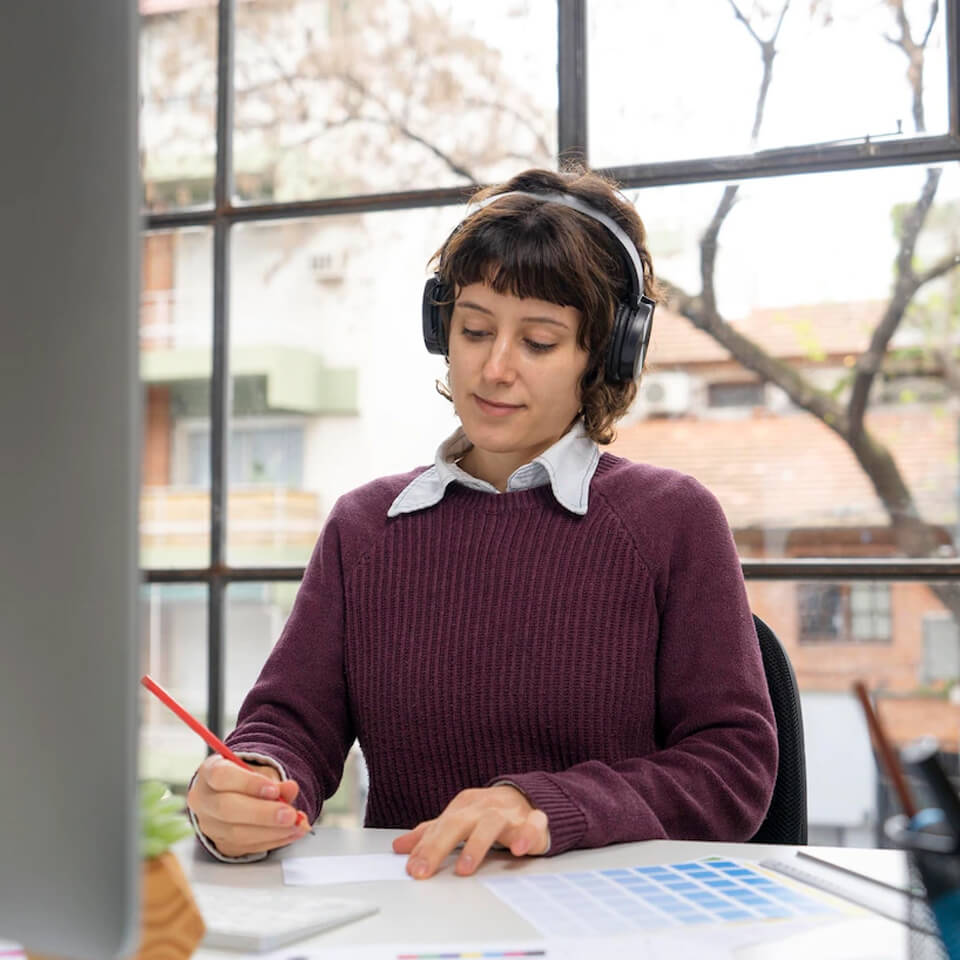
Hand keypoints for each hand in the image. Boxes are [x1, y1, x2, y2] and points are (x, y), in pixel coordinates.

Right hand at [187, 755, 308, 858]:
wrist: (235, 794)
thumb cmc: (246, 780)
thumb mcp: (261, 772)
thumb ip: (275, 780)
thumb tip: (290, 789)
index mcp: (209, 772)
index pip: (222, 776)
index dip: (249, 784)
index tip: (274, 790)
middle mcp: (203, 800)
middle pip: (226, 809)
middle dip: (263, 814)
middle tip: (289, 814)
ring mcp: (209, 825)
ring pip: (236, 833)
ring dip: (272, 831)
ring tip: (296, 824)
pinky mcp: (221, 844)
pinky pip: (247, 846)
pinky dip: (273, 841)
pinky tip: (290, 833)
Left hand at [391, 785, 548, 879]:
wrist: (528, 798)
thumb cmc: (489, 813)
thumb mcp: (458, 820)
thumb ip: (431, 834)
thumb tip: (399, 846)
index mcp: (465, 806)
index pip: (440, 826)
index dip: (424, 847)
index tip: (411, 868)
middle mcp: (484, 807)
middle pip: (458, 823)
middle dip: (438, 846)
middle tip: (424, 870)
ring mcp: (510, 812)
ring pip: (492, 823)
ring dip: (477, 844)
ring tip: (464, 868)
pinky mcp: (534, 821)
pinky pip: (533, 825)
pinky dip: (527, 835)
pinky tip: (518, 849)